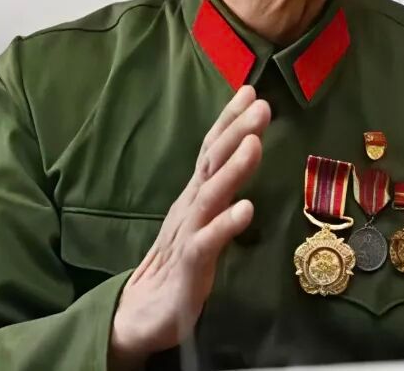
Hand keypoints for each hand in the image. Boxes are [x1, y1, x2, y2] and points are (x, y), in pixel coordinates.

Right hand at [108, 86, 270, 368]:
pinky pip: (207, 242)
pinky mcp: (189, 266)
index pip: (212, 149)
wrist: (141, 314)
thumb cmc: (179, 263)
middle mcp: (190, 206)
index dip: (230, 119)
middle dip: (237, 131)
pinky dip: (226, 224)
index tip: (251, 90)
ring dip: (234, 169)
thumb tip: (246, 151)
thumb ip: (220, 186)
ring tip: (255, 144)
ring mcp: (188, 233)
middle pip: (212, 162)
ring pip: (211, 195)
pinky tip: (247, 209)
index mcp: (195, 194)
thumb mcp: (202, 218)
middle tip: (261, 105)